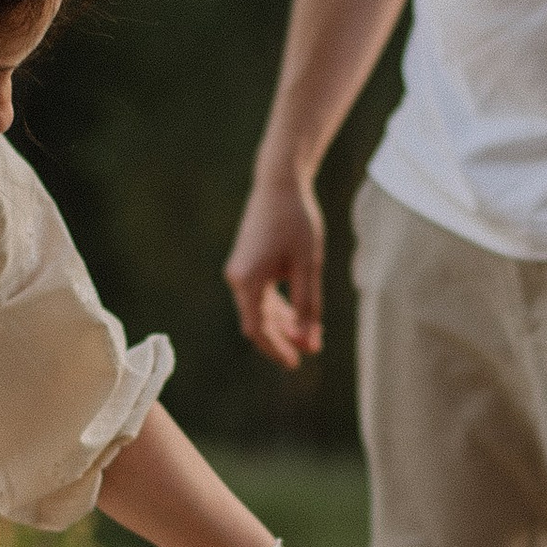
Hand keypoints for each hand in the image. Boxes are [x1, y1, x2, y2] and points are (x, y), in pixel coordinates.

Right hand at [224, 171, 326, 369]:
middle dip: (282, 339)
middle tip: (307, 354)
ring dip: (282, 325)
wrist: (279, 184)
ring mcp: (239, 271)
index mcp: (247, 280)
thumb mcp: (308, 266)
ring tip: (308, 337)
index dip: (277, 349)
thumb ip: (307, 304)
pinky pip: (259, 295)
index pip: (258, 329)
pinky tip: (297, 315)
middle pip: (257, 322)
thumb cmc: (296, 221)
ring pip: (259, 310)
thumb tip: (309, 340)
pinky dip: (277, 307)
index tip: (296, 363)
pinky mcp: (246, 264)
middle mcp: (237, 278)